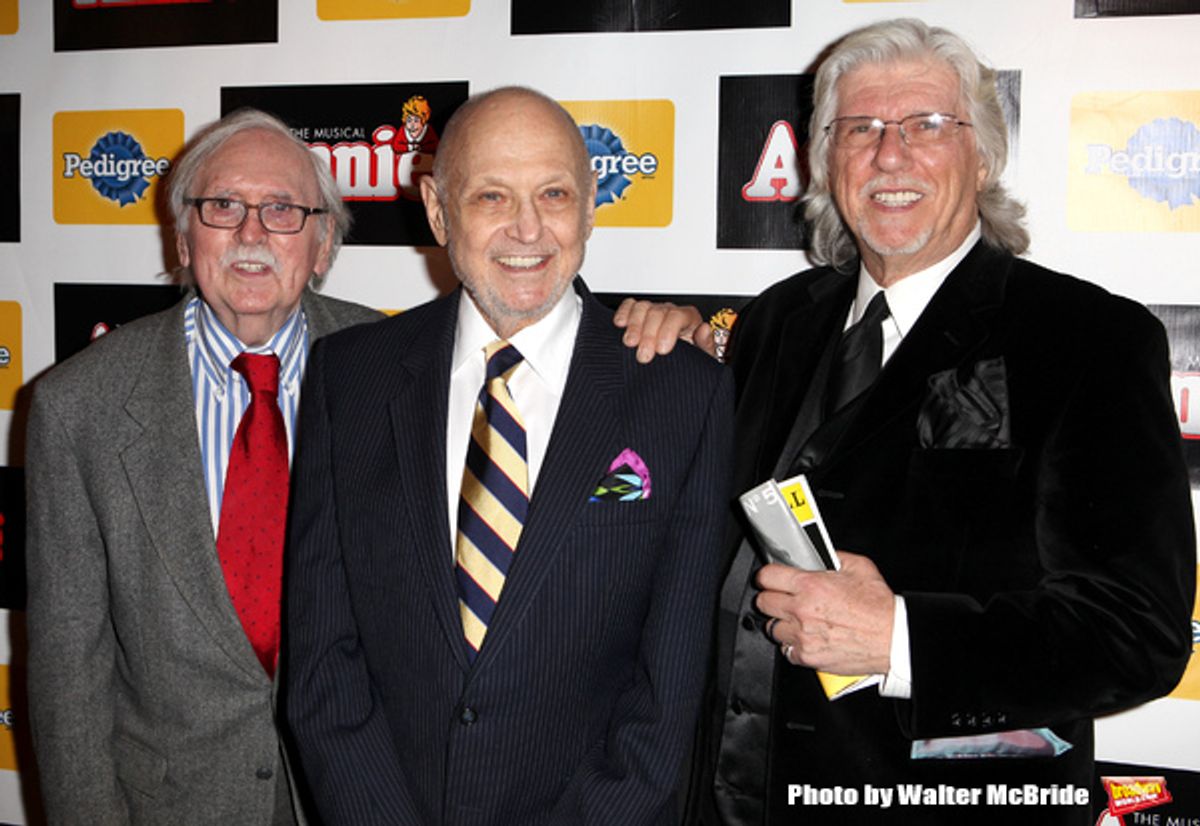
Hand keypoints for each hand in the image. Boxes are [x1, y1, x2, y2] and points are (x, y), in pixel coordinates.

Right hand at [612, 298, 715, 362]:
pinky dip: (624, 313)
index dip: (668, 330)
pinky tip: (620, 324)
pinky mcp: (638, 315)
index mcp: (689, 318)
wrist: (678, 363)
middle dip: (648, 334)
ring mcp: (653, 312)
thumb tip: (704, 330)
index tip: (661, 349)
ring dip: (634, 325)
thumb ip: (706, 344)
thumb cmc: (690, 358)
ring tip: (629, 343)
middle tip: (644, 355)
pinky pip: (630, 306)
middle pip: (657, 313)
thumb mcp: (703, 356)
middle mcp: (670, 312)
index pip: (678, 316)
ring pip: (642, 308)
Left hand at [757, 553, 893, 674]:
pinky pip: (785, 649)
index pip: (767, 577)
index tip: (770, 579)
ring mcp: (803, 636)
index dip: (767, 576)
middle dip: (771, 598)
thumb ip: (832, 557)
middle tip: (784, 598)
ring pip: (771, 627)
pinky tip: (806, 636)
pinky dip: (793, 644)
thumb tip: (817, 554)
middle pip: (763, 602)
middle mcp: (802, 611)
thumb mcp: (858, 567)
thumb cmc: (879, 606)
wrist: (894, 638)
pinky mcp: (807, 656)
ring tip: (797, 619)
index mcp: (810, 586)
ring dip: (781, 622)